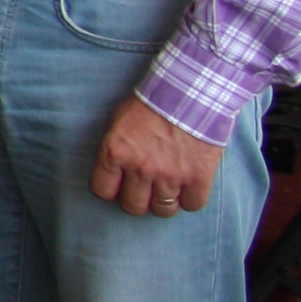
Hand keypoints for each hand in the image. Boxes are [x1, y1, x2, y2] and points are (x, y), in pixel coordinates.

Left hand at [90, 95, 221, 217]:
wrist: (190, 91)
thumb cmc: (151, 103)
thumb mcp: (118, 122)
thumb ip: (114, 150)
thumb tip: (113, 173)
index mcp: (115, 153)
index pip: (102, 191)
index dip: (110, 189)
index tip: (118, 185)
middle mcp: (140, 168)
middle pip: (133, 206)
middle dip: (137, 199)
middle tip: (144, 189)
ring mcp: (171, 175)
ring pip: (163, 210)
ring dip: (164, 202)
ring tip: (166, 189)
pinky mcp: (198, 177)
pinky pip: (193, 205)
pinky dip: (191, 199)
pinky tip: (188, 186)